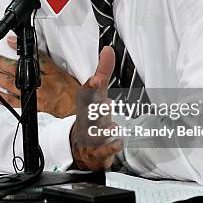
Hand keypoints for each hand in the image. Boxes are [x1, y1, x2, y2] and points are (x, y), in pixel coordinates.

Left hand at [0, 36, 79, 116]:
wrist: (74, 110)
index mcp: (50, 73)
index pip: (33, 57)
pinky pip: (11, 102)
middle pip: (17, 70)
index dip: (19, 49)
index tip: (9, 41)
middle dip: (1, 63)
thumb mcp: (62, 72)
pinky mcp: (30, 106)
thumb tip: (32, 52)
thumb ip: (47, 62)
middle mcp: (40, 83)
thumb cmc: (70, 91)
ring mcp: (33, 95)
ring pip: (11, 84)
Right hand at [70, 46, 122, 170]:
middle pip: (88, 110)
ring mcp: (92, 136)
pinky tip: (118, 142)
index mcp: (88, 104)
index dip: (90, 86)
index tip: (96, 78)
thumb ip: (104, 72)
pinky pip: (102, 151)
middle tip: (97, 89)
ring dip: (103, 128)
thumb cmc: (93, 117)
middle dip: (92, 101)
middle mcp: (88, 119)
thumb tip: (108, 50)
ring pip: (95, 132)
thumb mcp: (98, 94)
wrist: (83, 149)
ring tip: (113, 125)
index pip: (86, 93)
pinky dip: (110, 148)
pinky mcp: (97, 152)